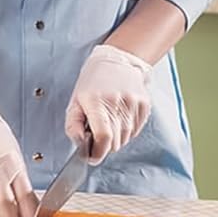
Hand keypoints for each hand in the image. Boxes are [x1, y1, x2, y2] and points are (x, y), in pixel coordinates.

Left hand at [64, 44, 152, 164]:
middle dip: (104, 144)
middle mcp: (117, 103)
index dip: (97, 153)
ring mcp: (133, 104)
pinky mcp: (144, 106)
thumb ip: (73, 126)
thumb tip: (80, 146)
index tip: (91, 156)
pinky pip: (135, 131)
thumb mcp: (75, 102)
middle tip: (97, 131)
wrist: (117, 61)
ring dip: (116, 137)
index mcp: (96, 102)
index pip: (103, 137)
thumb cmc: (92, 82)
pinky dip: (126, 129)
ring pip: (125, 139)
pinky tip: (120, 115)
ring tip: (109, 119)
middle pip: (114, 143)